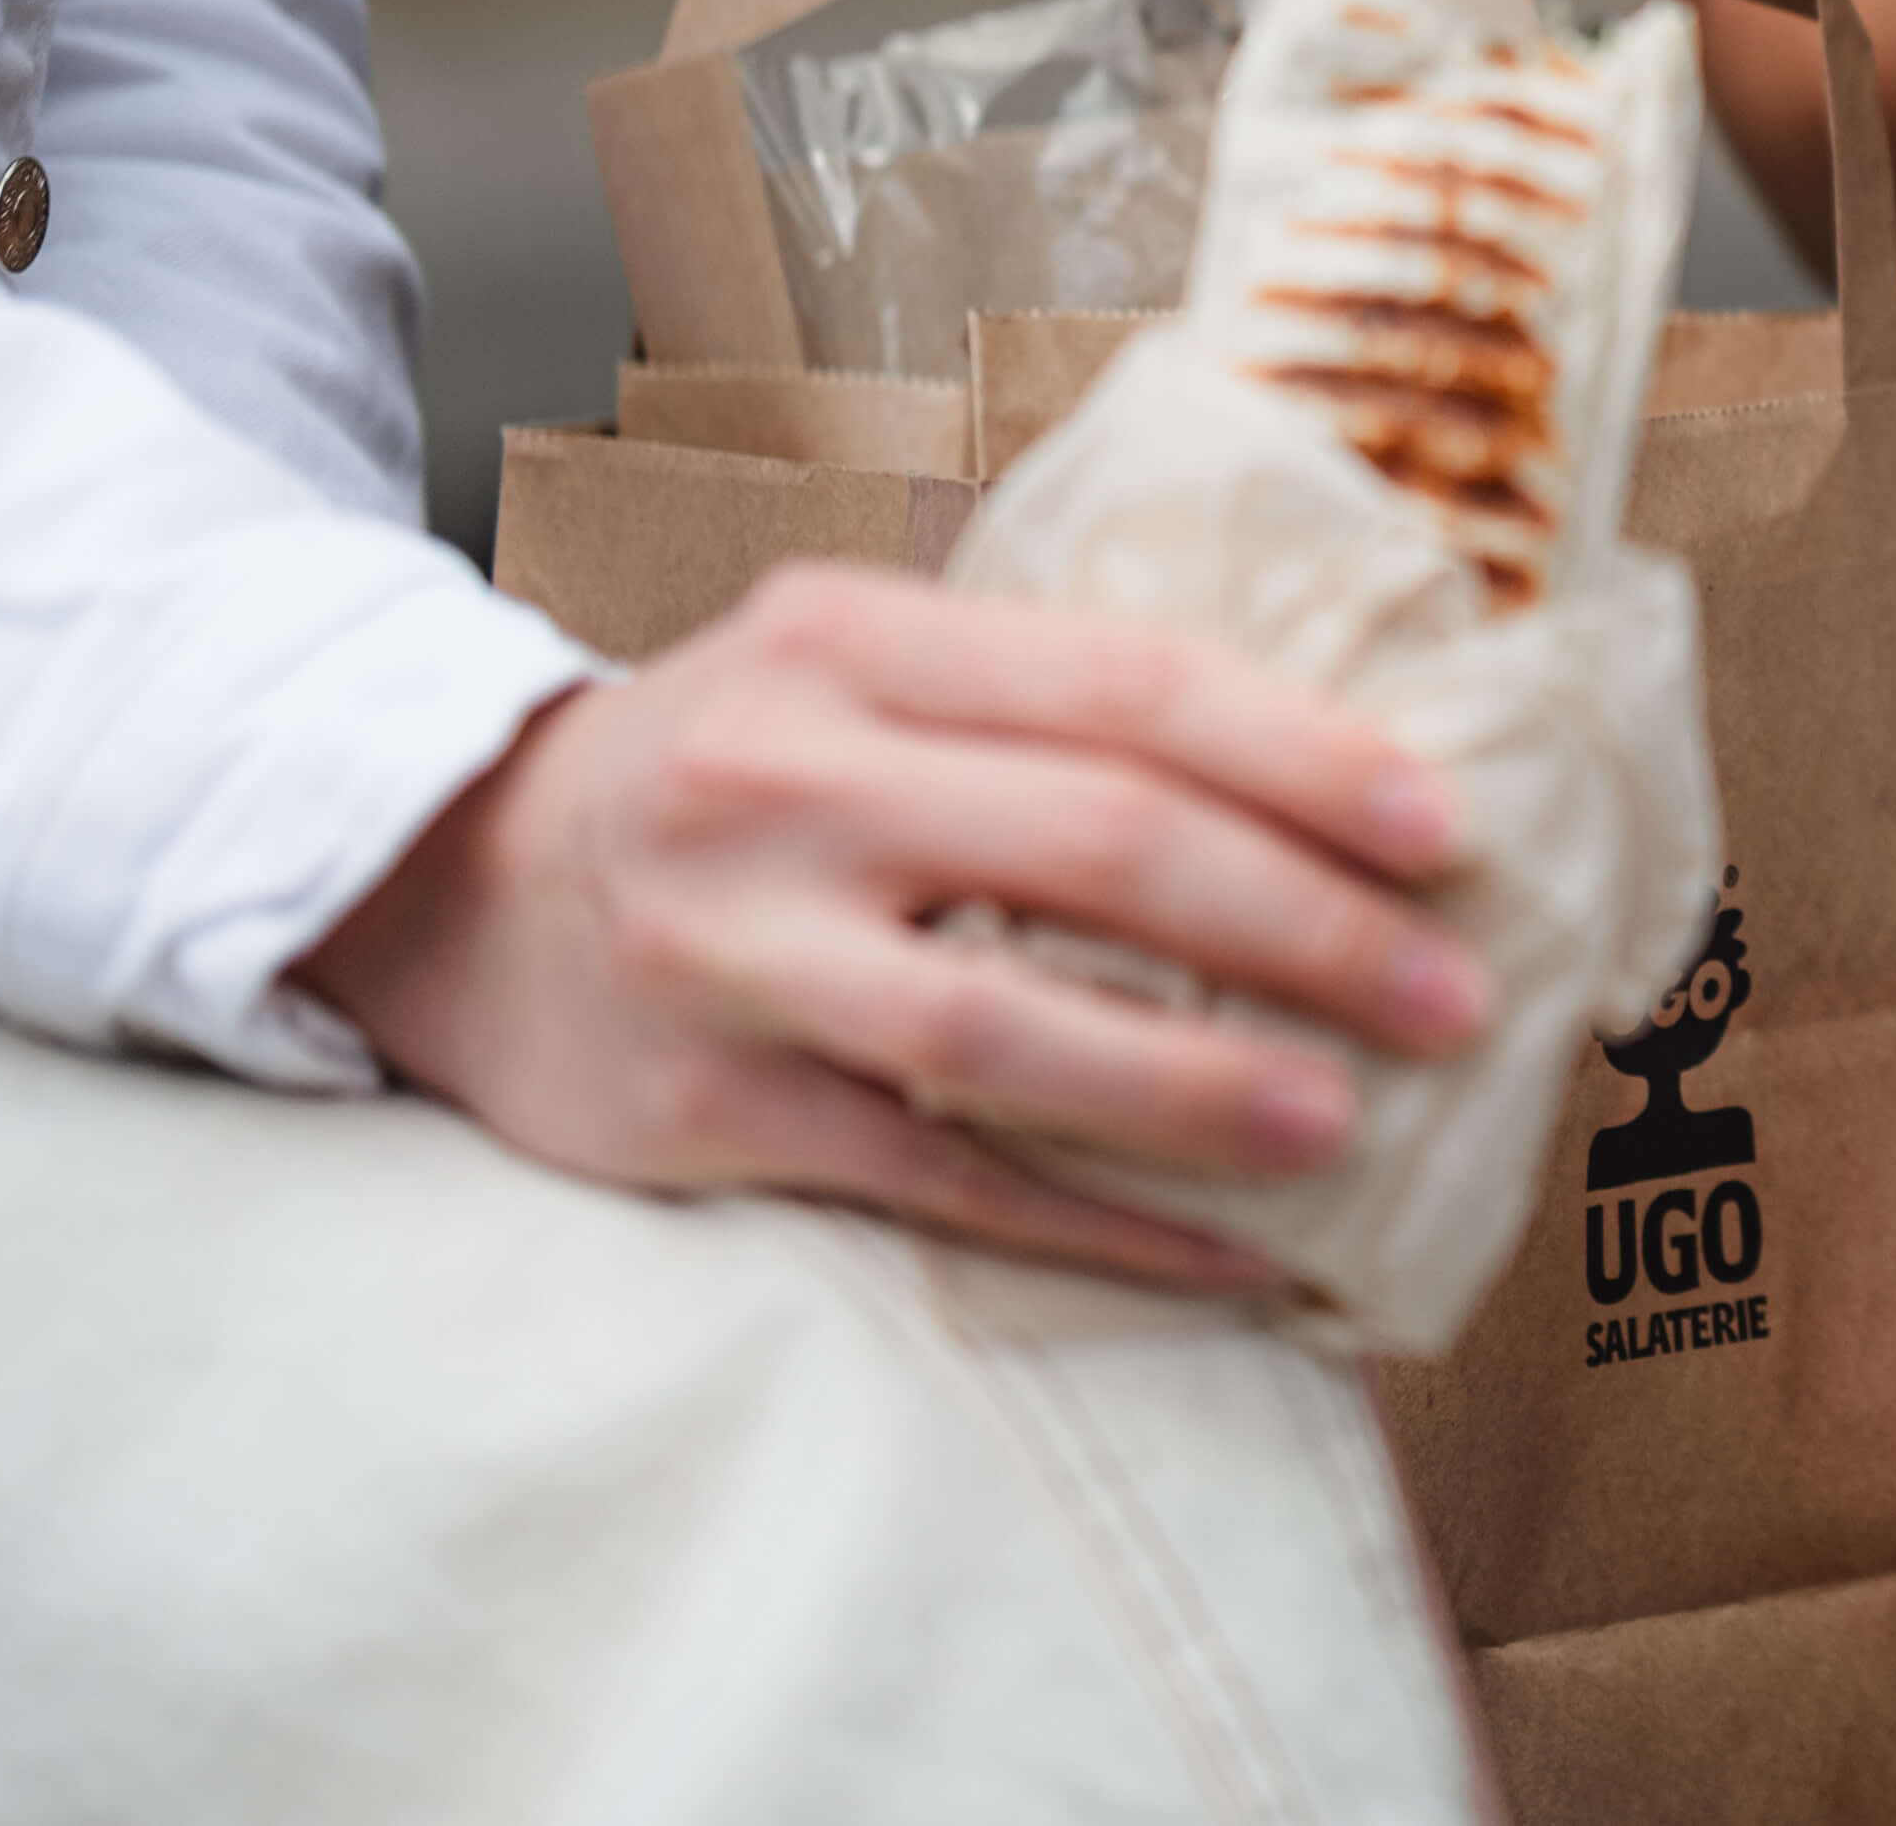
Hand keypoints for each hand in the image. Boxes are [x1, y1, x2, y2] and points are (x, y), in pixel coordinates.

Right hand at [299, 565, 1494, 1292]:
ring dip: (1196, 1088)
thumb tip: (1327, 773)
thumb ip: (1041, 700)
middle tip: (1451, 994)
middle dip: (1301, 925)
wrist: (444, 883)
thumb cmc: (727, 766)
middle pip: (1093, 844)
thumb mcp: (854, 667)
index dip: (1302, 758)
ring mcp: (731, 952)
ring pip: (1003, 1028)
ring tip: (1345, 1125)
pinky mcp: (699, 1109)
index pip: (1125, 686)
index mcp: (849, 640)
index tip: (1444, 828)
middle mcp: (783, 781)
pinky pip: (934, 1176)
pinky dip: (1093, 1225)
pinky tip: (1225, 1256)